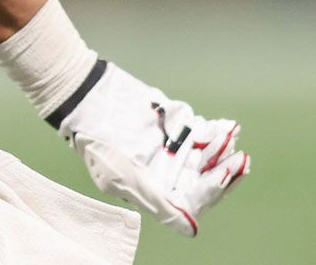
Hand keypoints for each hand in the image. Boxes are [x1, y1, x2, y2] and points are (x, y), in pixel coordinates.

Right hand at [57, 61, 248, 235]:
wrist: (87, 100)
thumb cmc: (97, 143)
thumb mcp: (120, 179)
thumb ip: (156, 202)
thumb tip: (189, 226)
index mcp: (151, 193)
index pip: (190, 204)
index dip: (209, 193)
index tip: (221, 178)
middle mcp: (163, 176)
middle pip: (203, 182)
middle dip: (223, 173)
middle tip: (239, 161)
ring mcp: (170, 152)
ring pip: (206, 158)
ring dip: (222, 151)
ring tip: (232, 140)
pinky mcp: (173, 130)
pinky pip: (201, 136)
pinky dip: (216, 133)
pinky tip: (226, 128)